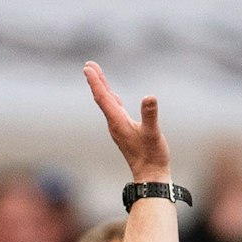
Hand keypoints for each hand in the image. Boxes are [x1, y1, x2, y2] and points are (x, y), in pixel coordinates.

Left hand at [84, 61, 169, 181]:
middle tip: (88, 65)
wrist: (150, 176)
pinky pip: (114, 110)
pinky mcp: (124, 132)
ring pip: (107, 104)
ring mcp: (118, 128)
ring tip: (97, 75)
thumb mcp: (153, 133)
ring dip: (102, 88)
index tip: (88, 67)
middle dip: (96, 81)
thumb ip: (150, 115)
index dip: (96, 81)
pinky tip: (113, 97)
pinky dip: (111, 99)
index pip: (103, 97)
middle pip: (102, 98)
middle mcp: (115, 124)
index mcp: (118, 122)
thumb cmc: (152, 156)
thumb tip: (149, 97)